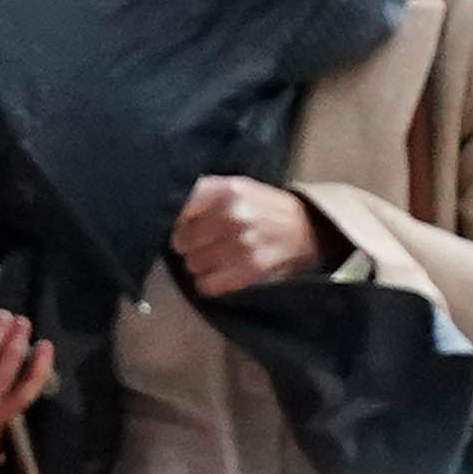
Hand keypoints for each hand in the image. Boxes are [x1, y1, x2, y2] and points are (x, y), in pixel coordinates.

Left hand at [168, 174, 333, 297]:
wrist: (308, 229)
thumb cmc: (263, 207)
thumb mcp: (236, 188)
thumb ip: (203, 195)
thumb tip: (165, 211)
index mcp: (226, 190)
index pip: (178, 209)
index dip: (176, 222)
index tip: (185, 226)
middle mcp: (232, 214)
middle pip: (181, 241)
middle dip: (187, 246)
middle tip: (202, 245)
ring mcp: (243, 243)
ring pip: (193, 264)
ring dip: (199, 266)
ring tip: (215, 259)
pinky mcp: (251, 269)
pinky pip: (209, 285)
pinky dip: (210, 283)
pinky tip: (221, 275)